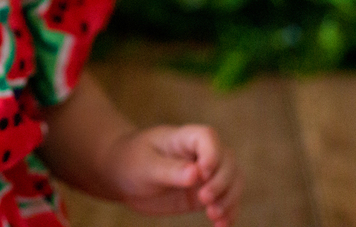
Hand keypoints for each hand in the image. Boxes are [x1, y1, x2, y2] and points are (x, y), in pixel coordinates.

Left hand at [107, 124, 241, 226]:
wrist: (122, 175)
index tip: (202, 174)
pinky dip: (229, 212)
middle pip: (227, 160)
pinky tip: (222, 226)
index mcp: (183, 137)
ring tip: (214, 216)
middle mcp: (199, 153)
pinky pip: (226, 200)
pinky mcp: (204, 192)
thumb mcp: (145, 165)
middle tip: (204, 201)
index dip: (212, 154)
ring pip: (233, 180)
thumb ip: (169, 170)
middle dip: (222, 182)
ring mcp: (204, 174)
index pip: (208, 137)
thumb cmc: (130, 162)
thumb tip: (196, 174)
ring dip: (230, 199)